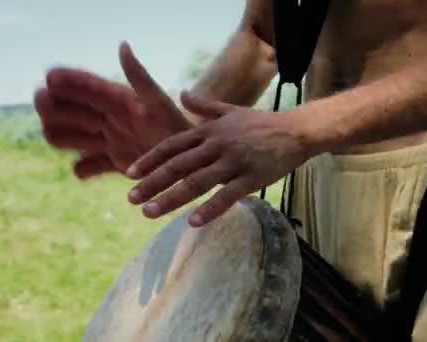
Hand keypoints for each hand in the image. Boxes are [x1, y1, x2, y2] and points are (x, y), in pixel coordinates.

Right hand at [34, 42, 195, 178]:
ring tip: (52, 135)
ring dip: (60, 135)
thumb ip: (138, 77)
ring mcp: (110, 141)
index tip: (49, 77)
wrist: (189, 158)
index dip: (68, 79)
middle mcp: (110, 119)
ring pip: (72, 137)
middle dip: (55, 106)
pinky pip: (89, 167)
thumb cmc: (176, 126)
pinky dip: (83, 169)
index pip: (87, 86)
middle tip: (44, 103)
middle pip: (72, 111)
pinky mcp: (114, 163)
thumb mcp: (157, 101)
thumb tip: (123, 45)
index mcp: (119, 101)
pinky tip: (81, 170)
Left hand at [125, 91, 314, 226]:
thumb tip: (182, 93)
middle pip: (178, 165)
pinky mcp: (252, 177)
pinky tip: (193, 222)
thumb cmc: (262, 123)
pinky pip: (228, 195)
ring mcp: (234, 161)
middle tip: (132, 199)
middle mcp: (217, 144)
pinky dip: (210, 208)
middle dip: (152, 182)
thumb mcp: (231, 110)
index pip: (173, 145)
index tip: (130, 174)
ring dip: (171, 198)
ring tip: (150, 212)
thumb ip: (204, 106)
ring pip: (197, 182)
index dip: (150, 160)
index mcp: (210, 130)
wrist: (296, 130)